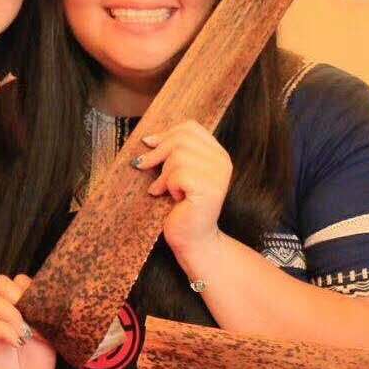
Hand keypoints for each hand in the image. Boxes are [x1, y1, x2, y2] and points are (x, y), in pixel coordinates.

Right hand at [0, 274, 55, 368]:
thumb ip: (48, 317)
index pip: (16, 280)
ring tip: (25, 332)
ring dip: (12, 313)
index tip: (44, 306)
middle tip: (31, 315)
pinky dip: (6, 330)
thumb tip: (54, 301)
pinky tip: (18, 342)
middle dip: (18, 293)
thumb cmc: (35, 365)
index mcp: (16, 308)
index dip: (31, 287)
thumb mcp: (49, 336)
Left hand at [132, 120, 231, 255]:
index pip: (191, 128)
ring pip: (178, 155)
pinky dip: (167, 186)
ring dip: (163, 174)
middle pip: (182, 138)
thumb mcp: (179, 173)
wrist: (194, 240)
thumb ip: (174, 153)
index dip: (167, 133)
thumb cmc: (184, 208)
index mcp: (218, 154)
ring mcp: (217, 175)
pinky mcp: (208, 189)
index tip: (150, 145)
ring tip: (164, 190)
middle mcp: (222, 161)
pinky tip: (170, 198)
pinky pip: (177, 174)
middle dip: (159, 152)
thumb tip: (149, 139)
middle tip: (145, 167)